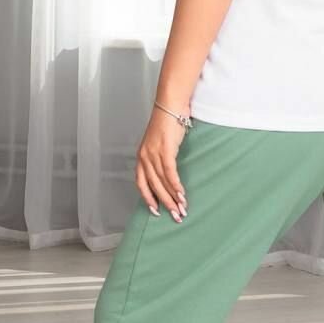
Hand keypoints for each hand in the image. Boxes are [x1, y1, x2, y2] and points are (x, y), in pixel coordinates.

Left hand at [136, 107, 188, 221]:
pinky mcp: (165, 149)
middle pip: (153, 186)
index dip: (148, 198)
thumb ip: (161, 158)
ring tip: (182, 209)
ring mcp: (153, 153)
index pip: (141, 183)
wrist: (170, 106)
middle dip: (165, 203)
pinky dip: (176, 185)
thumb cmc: (167, 124)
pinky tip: (182, 194)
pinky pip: (169, 172)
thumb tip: (168, 174)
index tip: (156, 211)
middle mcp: (144, 157)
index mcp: (141, 157)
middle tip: (175, 216)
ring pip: (162, 182)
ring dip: (173, 197)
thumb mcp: (160, 144)